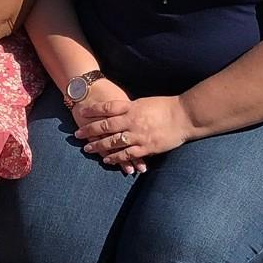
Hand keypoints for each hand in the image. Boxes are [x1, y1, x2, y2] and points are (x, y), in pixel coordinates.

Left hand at [74, 93, 190, 173]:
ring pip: (114, 142)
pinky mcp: (147, 147)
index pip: (108, 108)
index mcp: (132, 107)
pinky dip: (116, 157)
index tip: (82, 112)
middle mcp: (133, 121)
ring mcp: (139, 135)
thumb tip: (118, 110)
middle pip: (106, 126)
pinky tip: (107, 160)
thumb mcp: (145, 102)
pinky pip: (127, 154)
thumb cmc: (166, 107)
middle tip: (77, 134)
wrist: (185, 116)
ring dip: (99, 146)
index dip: (94, 110)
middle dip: (90, 131)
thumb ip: (131, 107)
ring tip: (87, 149)